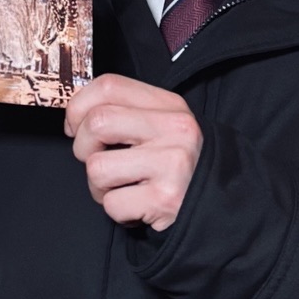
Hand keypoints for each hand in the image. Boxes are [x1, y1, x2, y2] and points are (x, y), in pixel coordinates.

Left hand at [63, 74, 202, 231]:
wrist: (224, 208)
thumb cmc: (182, 168)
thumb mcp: (164, 127)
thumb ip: (128, 113)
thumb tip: (76, 114)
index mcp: (170, 106)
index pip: (109, 86)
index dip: (79, 106)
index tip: (75, 126)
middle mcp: (175, 129)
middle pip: (97, 123)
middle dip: (83, 149)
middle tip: (97, 162)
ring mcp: (172, 163)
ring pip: (97, 167)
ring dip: (99, 187)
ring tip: (122, 189)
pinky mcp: (166, 199)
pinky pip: (112, 204)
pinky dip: (117, 212)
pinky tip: (137, 207)